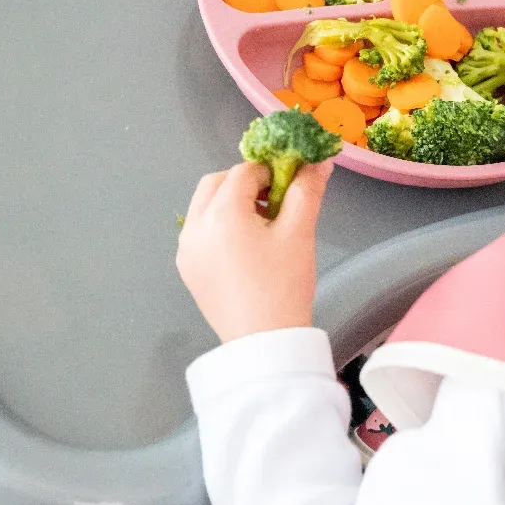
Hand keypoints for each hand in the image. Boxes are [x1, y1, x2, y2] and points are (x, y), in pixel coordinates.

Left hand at [176, 160, 334, 342]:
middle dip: (244, 184)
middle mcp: (195, 226)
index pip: (244, 172)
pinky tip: (244, 248)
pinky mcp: (187, 269)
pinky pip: (199, 232)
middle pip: (216, 183)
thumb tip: (319, 161)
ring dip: (229, 203)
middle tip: (273, 203)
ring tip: (260, 226)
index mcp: (221, 213)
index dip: (270, 172)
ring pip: (204, 206)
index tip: (290, 187)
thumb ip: (307, 190)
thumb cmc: (284, 285)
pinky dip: (218, 226)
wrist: (264, 343)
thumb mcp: (300, 232)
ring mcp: (186, 249)